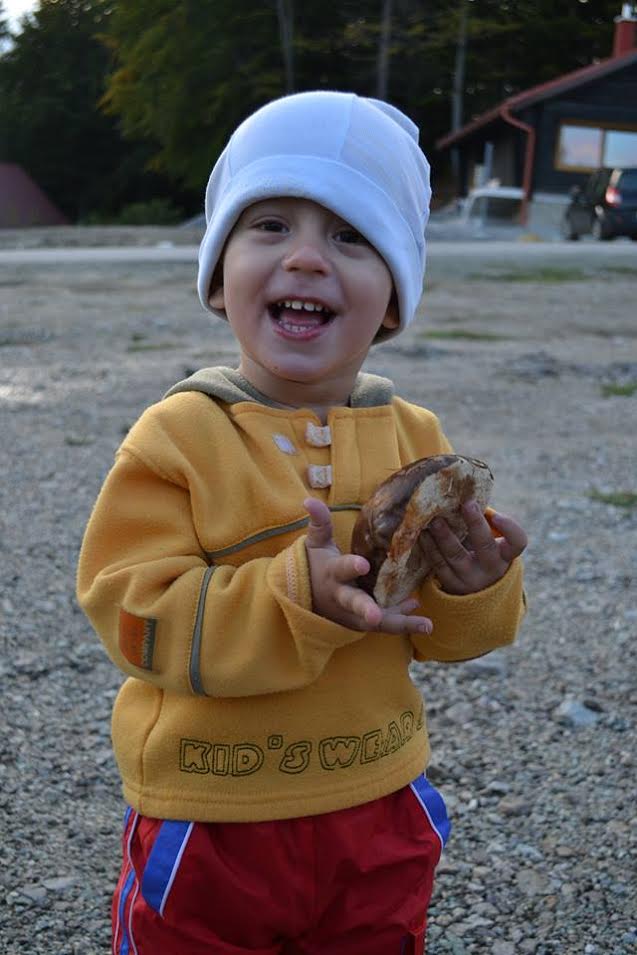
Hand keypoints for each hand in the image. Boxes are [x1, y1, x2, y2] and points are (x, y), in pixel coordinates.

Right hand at [303, 498, 432, 634]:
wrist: (307, 596)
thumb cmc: (316, 564)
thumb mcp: (316, 543)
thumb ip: (319, 521)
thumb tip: (309, 499)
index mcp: (332, 574)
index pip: (342, 569)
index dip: (351, 566)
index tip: (363, 563)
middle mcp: (341, 597)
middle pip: (354, 604)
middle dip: (366, 610)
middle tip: (375, 617)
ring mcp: (351, 614)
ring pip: (375, 622)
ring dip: (400, 623)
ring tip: (426, 625)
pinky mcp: (360, 623)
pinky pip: (384, 625)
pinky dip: (402, 621)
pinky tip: (423, 619)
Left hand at [417, 501, 526, 595]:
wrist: (473, 590)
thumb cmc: (481, 551)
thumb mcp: (489, 540)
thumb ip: (482, 520)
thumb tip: (462, 490)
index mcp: (505, 554)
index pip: (517, 542)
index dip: (510, 529)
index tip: (497, 515)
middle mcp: (491, 568)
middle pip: (485, 547)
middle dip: (475, 524)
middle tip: (465, 504)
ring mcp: (470, 579)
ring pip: (456, 556)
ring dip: (444, 536)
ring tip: (434, 520)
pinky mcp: (451, 584)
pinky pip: (438, 565)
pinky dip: (429, 548)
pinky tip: (423, 534)